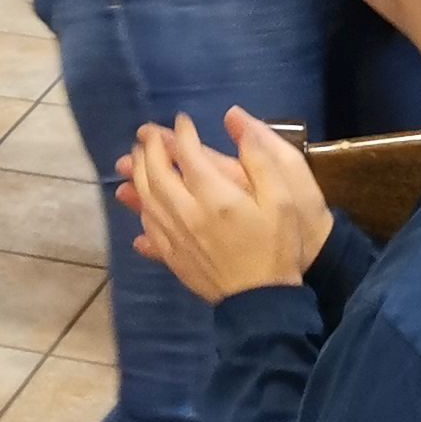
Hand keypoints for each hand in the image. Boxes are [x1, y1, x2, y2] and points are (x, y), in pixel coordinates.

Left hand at [114, 110, 332, 302]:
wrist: (264, 303)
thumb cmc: (278, 246)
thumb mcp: (284, 198)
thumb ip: (259, 157)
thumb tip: (234, 118)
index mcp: (216, 196)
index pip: (188, 154)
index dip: (182, 133)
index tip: (182, 120)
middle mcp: (188, 213)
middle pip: (157, 173)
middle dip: (150, 149)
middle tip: (147, 133)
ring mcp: (176, 237)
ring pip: (147, 198)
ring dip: (139, 173)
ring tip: (136, 158)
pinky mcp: (173, 257)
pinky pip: (149, 226)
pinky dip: (141, 207)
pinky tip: (141, 200)